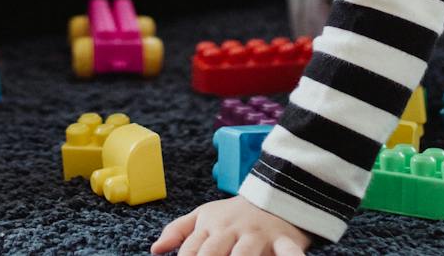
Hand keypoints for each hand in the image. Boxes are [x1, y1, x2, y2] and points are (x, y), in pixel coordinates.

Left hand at [152, 198, 311, 255]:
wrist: (274, 193)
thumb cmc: (234, 214)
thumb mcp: (204, 215)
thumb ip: (179, 230)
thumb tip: (155, 249)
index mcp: (212, 226)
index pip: (191, 249)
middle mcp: (233, 231)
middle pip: (214, 252)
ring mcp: (258, 236)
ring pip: (246, 254)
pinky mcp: (284, 240)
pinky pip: (288, 253)